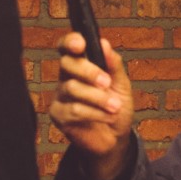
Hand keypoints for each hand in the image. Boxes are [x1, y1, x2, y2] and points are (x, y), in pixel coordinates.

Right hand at [49, 32, 134, 179]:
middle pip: (67, 64)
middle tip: (107, 83)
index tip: (81, 44)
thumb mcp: (121, 84)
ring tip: (115, 107)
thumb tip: (104, 43)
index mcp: (80, 65)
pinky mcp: (58, 115)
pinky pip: (74, 109)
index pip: (67, 47)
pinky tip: (107, 117)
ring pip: (72, 88)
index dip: (70, 41)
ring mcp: (60, 96)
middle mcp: (66, 78)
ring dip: (98, 98)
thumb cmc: (116, 107)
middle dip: (89, 71)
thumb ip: (113, 64)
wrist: (116, 137)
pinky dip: (95, 113)